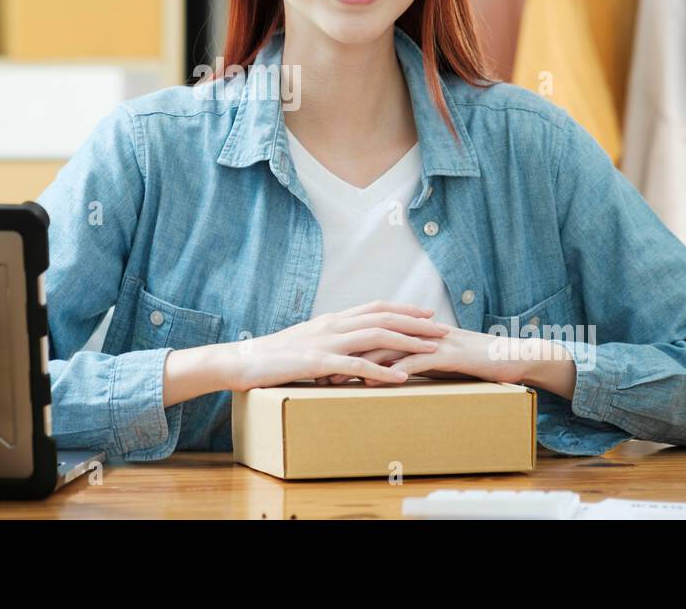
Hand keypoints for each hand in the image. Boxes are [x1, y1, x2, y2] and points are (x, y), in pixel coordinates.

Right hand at [228, 299, 454, 390]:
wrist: (242, 361)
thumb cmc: (273, 356)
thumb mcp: (306, 342)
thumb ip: (330, 343)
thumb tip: (351, 351)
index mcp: (331, 320)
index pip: (374, 307)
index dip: (403, 309)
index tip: (427, 313)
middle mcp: (332, 325)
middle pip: (383, 318)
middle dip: (416, 323)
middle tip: (444, 328)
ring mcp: (325, 343)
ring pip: (375, 336)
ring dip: (408, 342)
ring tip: (433, 349)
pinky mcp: (317, 363)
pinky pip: (356, 366)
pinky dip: (382, 371)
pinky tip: (402, 378)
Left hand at [321, 327, 573, 388]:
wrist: (513, 357)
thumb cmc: (474, 362)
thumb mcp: (437, 361)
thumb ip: (412, 361)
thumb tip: (387, 372)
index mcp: (412, 330)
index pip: (369, 333)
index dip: (343, 346)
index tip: (318, 361)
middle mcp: (418, 330)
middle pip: (370, 337)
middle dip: (341, 354)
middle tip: (314, 370)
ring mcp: (432, 340)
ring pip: (386, 347)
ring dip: (357, 363)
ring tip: (334, 378)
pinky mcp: (447, 354)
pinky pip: (414, 360)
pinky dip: (391, 370)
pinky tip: (372, 381)